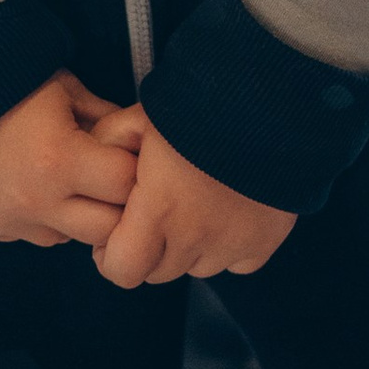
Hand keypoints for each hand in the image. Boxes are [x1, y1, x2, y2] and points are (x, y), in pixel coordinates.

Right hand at [0, 71, 139, 250]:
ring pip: (68, 238)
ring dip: (77, 216)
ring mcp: (9, 223)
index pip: (125, 186)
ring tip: (66, 180)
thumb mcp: (63, 88)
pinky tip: (30, 185)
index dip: (133, 169)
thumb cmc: (8, 85)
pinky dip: (42, 218)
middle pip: (105, 229)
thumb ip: (103, 117)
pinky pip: (32, 235)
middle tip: (107, 179)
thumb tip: (138, 138)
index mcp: (60, 160)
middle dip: (114, 205)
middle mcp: (37, 202)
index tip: (128, 156)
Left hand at [87, 107, 296, 288]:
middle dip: (150, 246)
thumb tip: (96, 163)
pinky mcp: (265, 241)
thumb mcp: (143, 116)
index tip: (117, 230)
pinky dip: (229, 246)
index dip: (111, 255)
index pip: (121, 271)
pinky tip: (231, 210)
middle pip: (158, 270)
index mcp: (159, 212)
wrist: (272, 97)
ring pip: (196, 266)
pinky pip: (237, 262)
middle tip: (158, 209)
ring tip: (198, 201)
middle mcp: (194, 239)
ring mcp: (233, 245)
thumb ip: (111, 142)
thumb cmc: (202, 104)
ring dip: (190, 245)